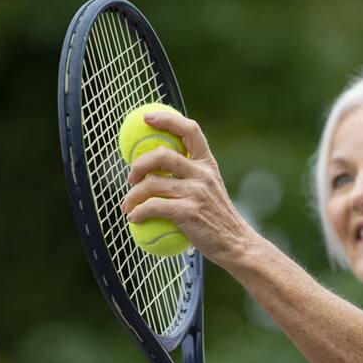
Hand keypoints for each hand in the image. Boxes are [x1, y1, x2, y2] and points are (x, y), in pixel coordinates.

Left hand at [121, 111, 257, 266]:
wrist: (236, 244)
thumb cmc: (217, 218)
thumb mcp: (210, 189)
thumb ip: (191, 176)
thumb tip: (155, 169)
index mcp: (208, 164)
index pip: (190, 130)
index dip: (167, 119)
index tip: (147, 118)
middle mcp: (203, 174)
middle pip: (162, 155)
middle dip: (139, 164)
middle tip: (131, 177)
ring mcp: (196, 192)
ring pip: (152, 184)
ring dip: (132, 196)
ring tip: (126, 206)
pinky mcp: (188, 211)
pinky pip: (153, 207)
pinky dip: (138, 212)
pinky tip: (133, 219)